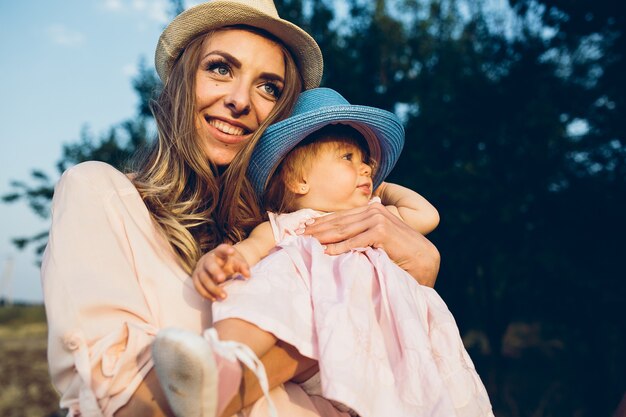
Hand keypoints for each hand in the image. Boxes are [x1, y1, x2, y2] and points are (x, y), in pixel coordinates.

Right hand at [192, 243, 249, 300]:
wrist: (217, 265)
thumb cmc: (229, 264)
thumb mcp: (237, 262)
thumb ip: (243, 267)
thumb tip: (248, 275)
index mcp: (218, 253)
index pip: (221, 249)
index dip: (225, 250)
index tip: (232, 251)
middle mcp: (207, 259)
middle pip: (209, 264)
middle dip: (215, 271)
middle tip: (222, 279)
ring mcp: (200, 269)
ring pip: (203, 278)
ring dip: (212, 288)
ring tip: (224, 296)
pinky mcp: (196, 278)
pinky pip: (198, 287)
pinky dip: (205, 293)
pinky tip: (214, 299)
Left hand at [302, 202, 439, 286]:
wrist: (424, 259)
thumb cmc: (399, 251)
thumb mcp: (377, 238)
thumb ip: (360, 233)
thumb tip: (334, 240)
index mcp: (371, 209)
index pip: (340, 217)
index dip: (319, 223)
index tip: (302, 230)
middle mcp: (373, 210)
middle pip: (337, 222)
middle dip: (316, 230)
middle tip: (297, 236)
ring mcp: (377, 219)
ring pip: (343, 231)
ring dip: (323, 238)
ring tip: (306, 244)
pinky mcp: (381, 231)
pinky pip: (355, 242)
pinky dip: (340, 248)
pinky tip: (326, 253)